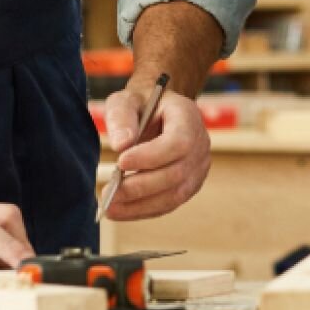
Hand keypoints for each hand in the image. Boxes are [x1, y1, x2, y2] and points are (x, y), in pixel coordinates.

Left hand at [101, 86, 210, 219]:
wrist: (157, 110)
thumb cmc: (141, 103)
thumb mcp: (126, 99)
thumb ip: (121, 117)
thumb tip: (121, 145)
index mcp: (188, 116)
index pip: (178, 142)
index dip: (151, 156)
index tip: (120, 161)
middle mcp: (200, 143)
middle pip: (176, 173)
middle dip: (140, 186)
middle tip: (109, 192)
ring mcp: (198, 167)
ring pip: (174, 195)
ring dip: (140, 205)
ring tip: (110, 207)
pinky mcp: (189, 185)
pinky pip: (169, 203)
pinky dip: (143, 210)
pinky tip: (120, 210)